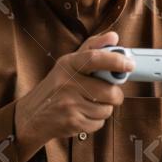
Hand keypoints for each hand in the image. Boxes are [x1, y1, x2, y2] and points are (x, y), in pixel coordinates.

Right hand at [14, 31, 132, 161]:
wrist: (32, 116)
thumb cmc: (55, 87)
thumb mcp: (68, 63)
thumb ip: (92, 48)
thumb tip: (114, 37)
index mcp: (69, 64)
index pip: (95, 58)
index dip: (116, 60)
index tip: (129, 64)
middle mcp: (68, 83)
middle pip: (109, 91)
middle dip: (114, 95)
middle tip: (107, 92)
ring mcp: (69, 104)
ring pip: (106, 109)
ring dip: (103, 108)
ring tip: (88, 104)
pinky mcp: (72, 123)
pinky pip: (99, 124)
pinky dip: (95, 121)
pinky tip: (82, 114)